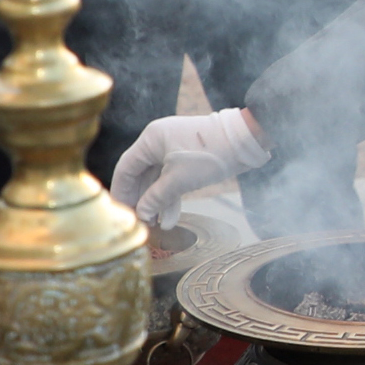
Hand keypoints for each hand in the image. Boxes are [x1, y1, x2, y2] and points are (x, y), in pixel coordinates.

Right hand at [109, 108, 269, 224]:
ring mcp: (174, 149)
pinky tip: (170, 218)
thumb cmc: (209, 155)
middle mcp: (159, 142)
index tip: (120, 211)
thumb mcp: (179, 180)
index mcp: (151, 139)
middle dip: (141, 200)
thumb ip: (156, 197)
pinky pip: (173, 178)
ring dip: (157, 202)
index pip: (126, 167)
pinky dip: (171, 196)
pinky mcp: (188, 158)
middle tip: (137, 222)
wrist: (244, 141)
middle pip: (141, 174)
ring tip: (156, 225)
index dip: (122, 191)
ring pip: (159, 179)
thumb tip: (141, 213)